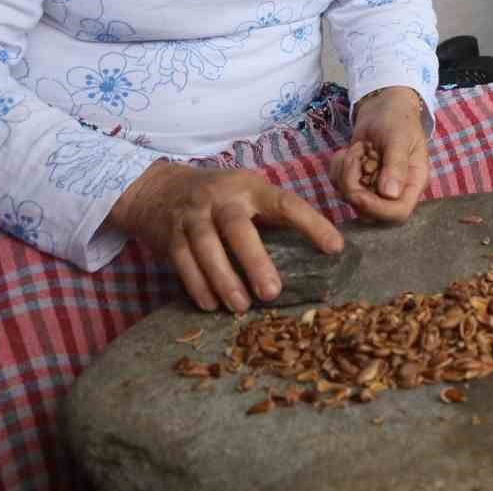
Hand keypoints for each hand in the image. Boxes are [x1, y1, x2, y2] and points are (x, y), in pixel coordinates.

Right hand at [108, 161, 342, 312]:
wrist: (157, 188)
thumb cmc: (220, 196)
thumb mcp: (248, 193)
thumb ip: (273, 216)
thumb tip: (315, 250)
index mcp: (251, 187)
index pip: (286, 203)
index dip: (312, 224)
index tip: (334, 248)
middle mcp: (221, 198)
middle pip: (237, 228)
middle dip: (255, 262)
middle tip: (272, 293)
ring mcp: (192, 215)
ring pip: (206, 247)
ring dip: (224, 280)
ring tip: (242, 306)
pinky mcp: (170, 235)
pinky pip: (182, 262)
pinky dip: (197, 285)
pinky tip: (212, 305)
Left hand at [330, 86, 428, 223]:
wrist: (382, 107)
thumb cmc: (397, 119)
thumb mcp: (398, 137)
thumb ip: (396, 164)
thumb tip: (390, 194)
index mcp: (413, 182)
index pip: (399, 212)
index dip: (377, 209)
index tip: (358, 192)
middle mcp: (395, 191)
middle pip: (370, 212)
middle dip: (354, 187)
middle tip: (354, 156)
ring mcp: (374, 188)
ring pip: (350, 199)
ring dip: (345, 173)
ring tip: (357, 149)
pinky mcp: (357, 182)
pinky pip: (338, 186)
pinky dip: (337, 168)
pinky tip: (349, 151)